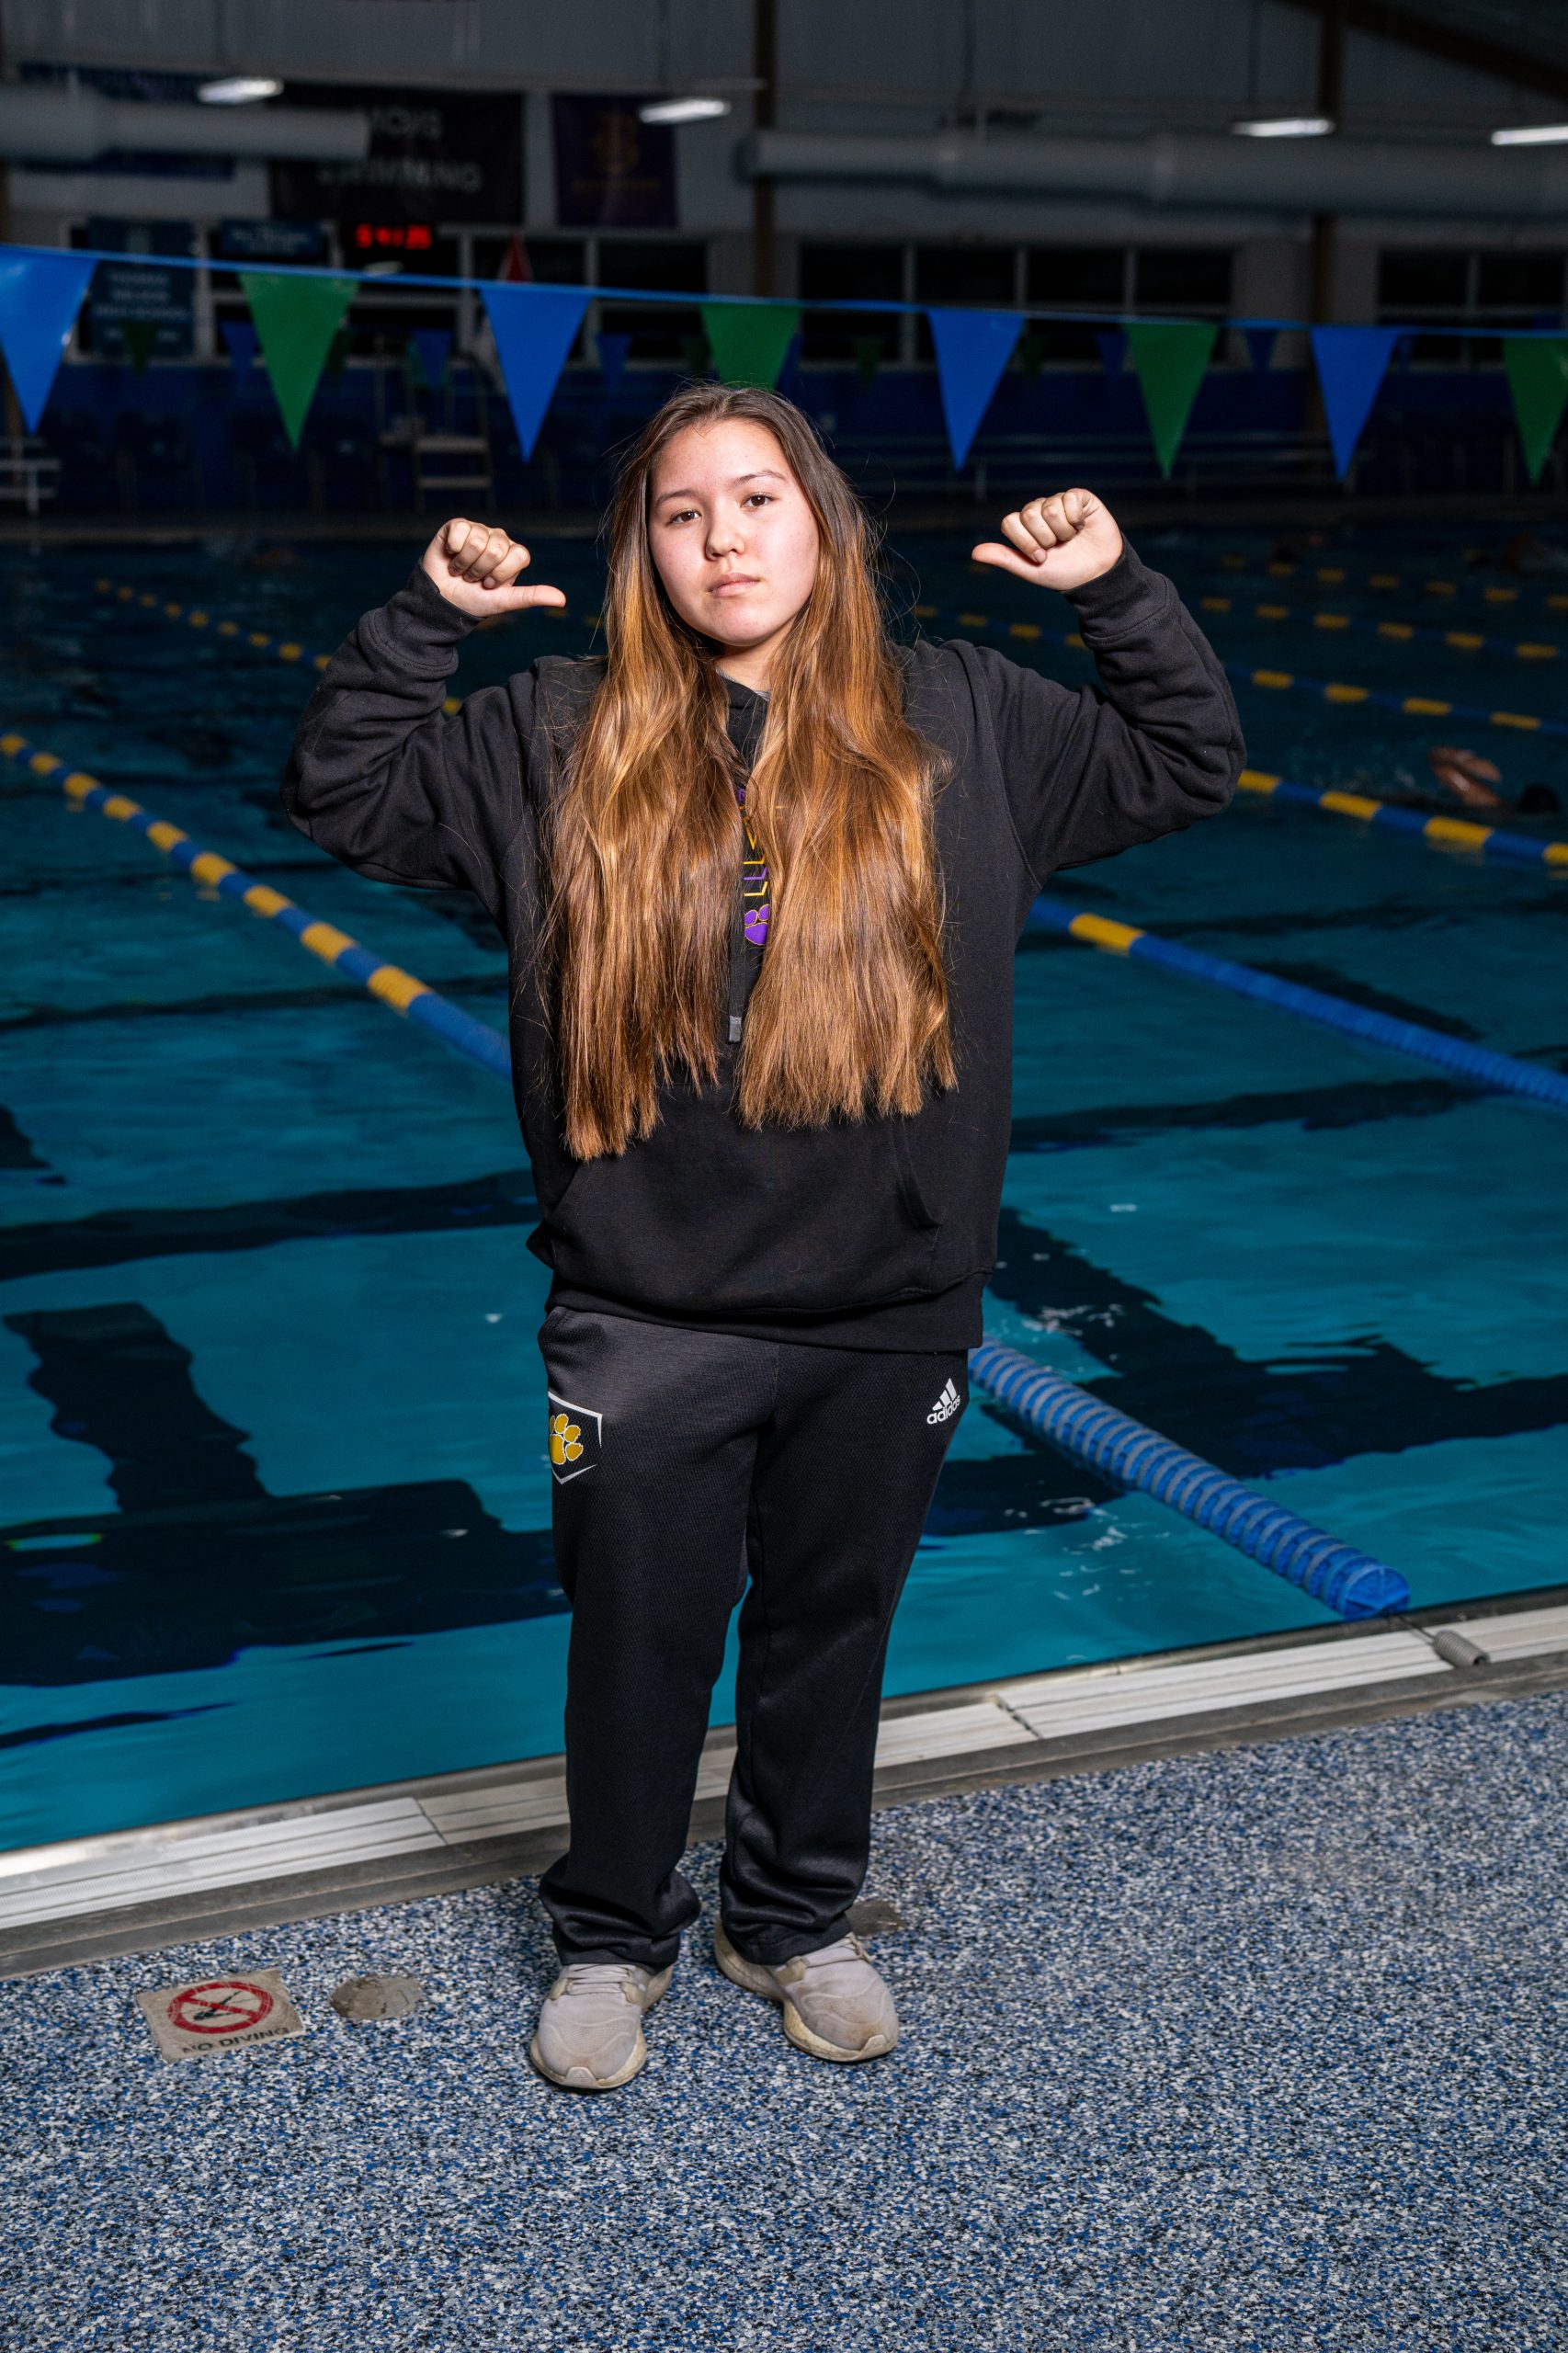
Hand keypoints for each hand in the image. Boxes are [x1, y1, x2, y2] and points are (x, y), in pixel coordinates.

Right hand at [420, 517, 567, 617]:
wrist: (442, 601)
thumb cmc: (475, 600)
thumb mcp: (505, 601)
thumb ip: (532, 597)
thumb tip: (562, 600)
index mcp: (513, 554)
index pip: (519, 555)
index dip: (502, 574)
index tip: (490, 584)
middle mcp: (498, 539)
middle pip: (497, 549)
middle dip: (481, 571)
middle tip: (473, 578)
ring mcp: (478, 530)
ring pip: (477, 541)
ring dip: (465, 564)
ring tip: (461, 570)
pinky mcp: (457, 525)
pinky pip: (460, 530)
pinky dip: (452, 550)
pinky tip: (451, 556)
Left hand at [971, 490, 1122, 593]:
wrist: (1097, 574)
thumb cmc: (1064, 572)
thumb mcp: (1030, 570)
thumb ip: (1004, 558)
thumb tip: (974, 553)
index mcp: (1024, 526)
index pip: (1010, 522)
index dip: (1025, 542)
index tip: (1040, 557)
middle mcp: (1039, 510)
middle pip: (1029, 513)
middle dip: (1045, 538)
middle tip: (1057, 547)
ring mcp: (1059, 502)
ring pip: (1050, 508)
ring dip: (1063, 531)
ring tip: (1072, 538)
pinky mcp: (1080, 497)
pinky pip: (1070, 499)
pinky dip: (1077, 519)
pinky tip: (1083, 526)